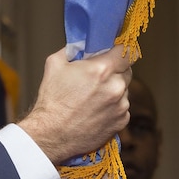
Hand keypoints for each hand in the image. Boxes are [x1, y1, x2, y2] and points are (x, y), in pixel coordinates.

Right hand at [17, 47, 131, 163]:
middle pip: (127, 70)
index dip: (121, 51)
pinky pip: (122, 108)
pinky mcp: (121, 121)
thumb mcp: (55, 64)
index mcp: (102, 69)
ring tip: (93, 98)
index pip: (127, 51)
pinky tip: (96, 111)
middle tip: (98, 78)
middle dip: (115, 71)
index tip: (116, 53)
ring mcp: (121, 106)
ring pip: (125, 90)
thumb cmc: (51, 101)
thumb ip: (73, 48)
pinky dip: (113, 107)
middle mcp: (116, 87)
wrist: (51, 134)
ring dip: (114, 90)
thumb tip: (83, 44)